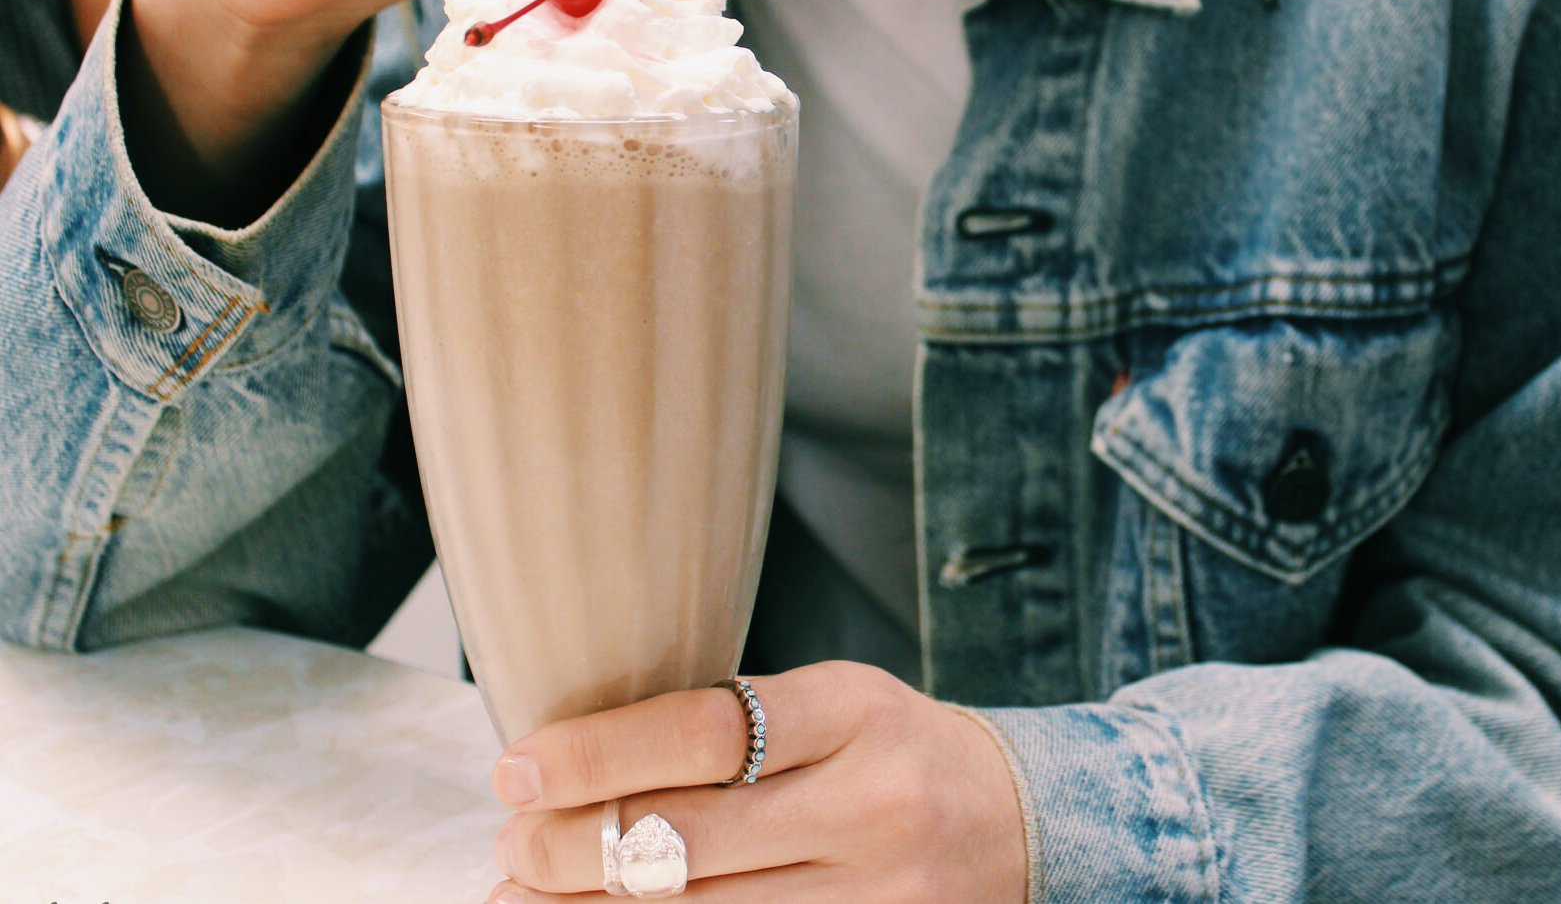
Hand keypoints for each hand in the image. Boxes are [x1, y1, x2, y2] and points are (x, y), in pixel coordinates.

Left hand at [485, 662, 1028, 901]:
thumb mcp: (833, 704)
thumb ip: (729, 726)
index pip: (702, 729)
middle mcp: (871, 804)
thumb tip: (570, 766)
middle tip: (513, 843)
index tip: (517, 767)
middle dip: (565, 848)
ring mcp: (877, 896)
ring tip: (527, 898)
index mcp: (855, 712)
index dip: (591, 754)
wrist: (1019, 824)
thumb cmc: (894, 755)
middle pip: (681, 839)